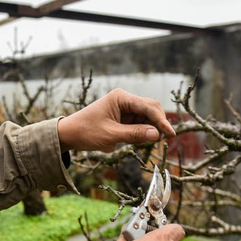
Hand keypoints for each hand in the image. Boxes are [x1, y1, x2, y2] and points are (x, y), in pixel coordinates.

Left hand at [57, 88, 175, 151]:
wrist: (69, 134)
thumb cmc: (86, 131)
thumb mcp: (110, 135)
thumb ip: (134, 134)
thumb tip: (156, 135)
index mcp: (121, 97)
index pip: (148, 107)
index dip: (161, 121)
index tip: (170, 134)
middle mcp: (125, 100)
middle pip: (151, 109)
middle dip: (158, 124)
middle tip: (162, 141)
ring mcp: (125, 109)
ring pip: (147, 118)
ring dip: (151, 130)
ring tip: (149, 143)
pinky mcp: (124, 118)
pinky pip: (140, 124)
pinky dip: (143, 133)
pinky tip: (141, 141)